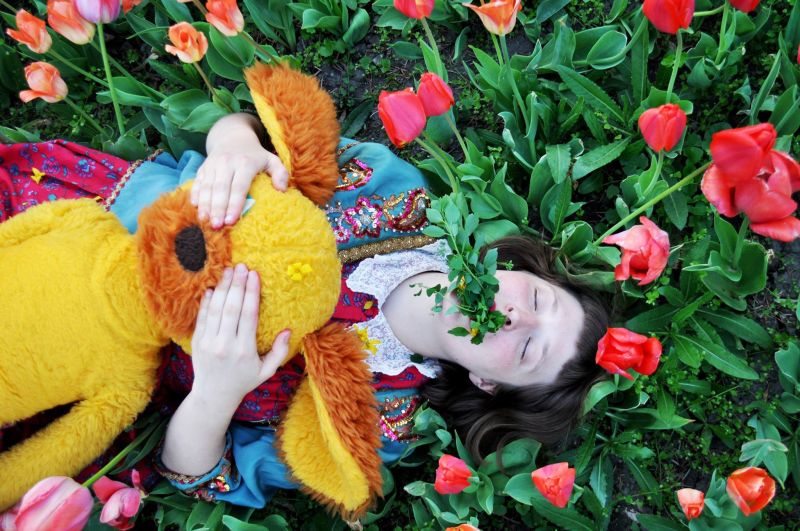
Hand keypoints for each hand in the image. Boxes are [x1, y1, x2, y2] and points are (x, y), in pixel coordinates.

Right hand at [191, 146, 289, 228]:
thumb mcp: (271, 160)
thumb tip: (282, 190)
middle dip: (218, 208)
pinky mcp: (203, 167)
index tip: (232, 220)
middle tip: (217, 226)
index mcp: (245, 163)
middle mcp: (227, 163)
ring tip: (205, 221)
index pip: (239, 186)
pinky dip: (195, 194)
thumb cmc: (255, 155)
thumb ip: (280, 173)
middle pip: (221, 188)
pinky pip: (198, 182)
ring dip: (205, 205)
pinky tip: (195, 207)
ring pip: (207, 186)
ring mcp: (213, 165)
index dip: (235, 204)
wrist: (232, 137)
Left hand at [191, 263, 290, 405]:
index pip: (248, 316)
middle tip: (242, 266)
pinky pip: (202, 317)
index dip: (251, 293)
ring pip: (215, 309)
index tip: (255, 275)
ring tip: (229, 271)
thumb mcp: (267, 371)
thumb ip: (279, 352)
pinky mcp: (197, 342)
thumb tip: (288, 330)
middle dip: (237, 284)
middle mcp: (225, 345)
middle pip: (231, 308)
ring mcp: (208, 343)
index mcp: (244, 351)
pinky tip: (214, 288)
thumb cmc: (244, 380)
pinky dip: (207, 301)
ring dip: (223, 288)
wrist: (214, 395)